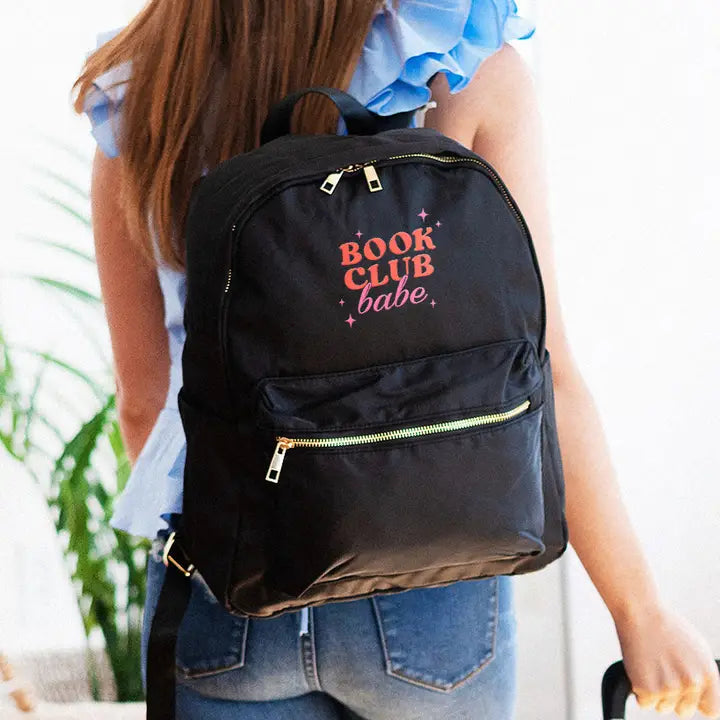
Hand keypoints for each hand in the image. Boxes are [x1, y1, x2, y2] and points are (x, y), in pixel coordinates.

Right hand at [614, 601, 719, 717]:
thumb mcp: (697, 648)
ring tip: (650, 666)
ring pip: (662, 707)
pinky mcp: (647, 689)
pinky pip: (644, 703)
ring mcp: (669, 687)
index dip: (696, 702)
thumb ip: (703, 675)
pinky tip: (640, 668)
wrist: (640, 612)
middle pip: (684, 711)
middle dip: (673, 698)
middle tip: (662, 673)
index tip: (686, 695)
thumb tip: (704, 696)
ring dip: (654, 693)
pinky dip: (639, 690)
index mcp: (708, 674)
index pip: (711, 710)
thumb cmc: (665, 626)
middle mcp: (692, 683)